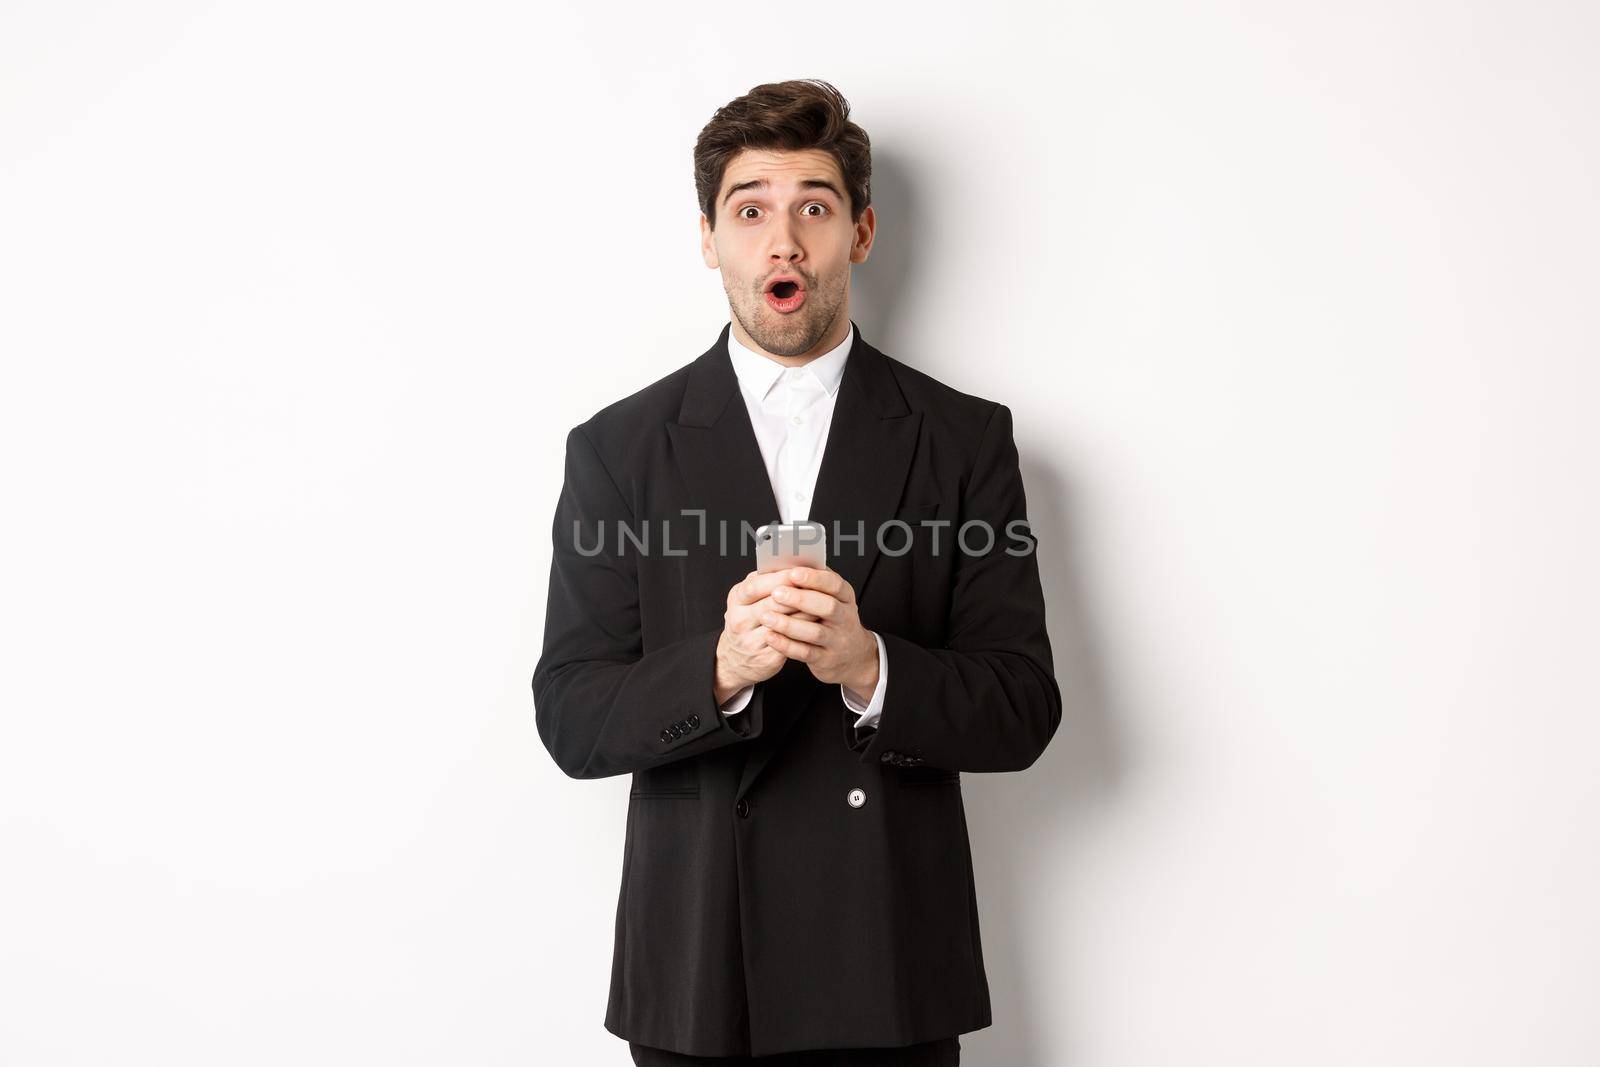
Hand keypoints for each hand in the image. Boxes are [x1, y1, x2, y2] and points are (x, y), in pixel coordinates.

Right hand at [715, 569, 818, 704]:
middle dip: (798, 595)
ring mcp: (751, 641)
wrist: (737, 658)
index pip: (756, 586)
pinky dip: (806, 631)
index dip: (779, 579)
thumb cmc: (749, 620)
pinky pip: (791, 643)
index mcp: (736, 600)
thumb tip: (790, 563)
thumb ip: (765, 581)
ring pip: (785, 624)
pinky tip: (818, 623)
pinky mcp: (765, 659)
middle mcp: (739, 620)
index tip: (798, 572)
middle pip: (772, 604)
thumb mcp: (748, 598)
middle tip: (818, 587)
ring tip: (824, 602)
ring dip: (806, 612)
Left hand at [758, 566, 878, 697]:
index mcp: (845, 597)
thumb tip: (787, 563)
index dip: (814, 578)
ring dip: (789, 624)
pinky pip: (805, 652)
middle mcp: (845, 618)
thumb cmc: (835, 620)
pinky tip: (770, 637)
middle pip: (827, 607)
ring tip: (766, 616)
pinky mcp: (826, 659)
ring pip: (815, 632)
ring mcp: (837, 640)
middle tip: (776, 593)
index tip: (793, 573)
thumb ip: (814, 583)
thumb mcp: (833, 598)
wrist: (853, 656)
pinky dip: (786, 645)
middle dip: (800, 599)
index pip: (834, 584)